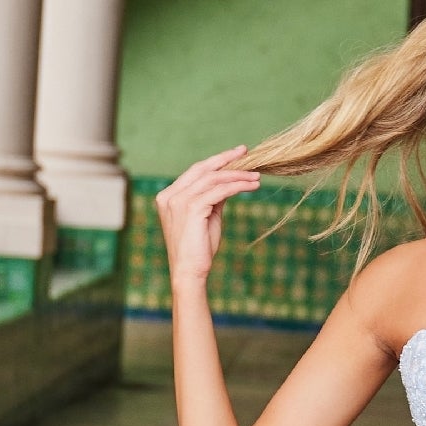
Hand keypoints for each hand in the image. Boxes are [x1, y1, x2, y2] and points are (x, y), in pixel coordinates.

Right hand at [155, 146, 260, 286]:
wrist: (189, 273)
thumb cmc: (198, 250)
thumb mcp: (207, 217)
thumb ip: (214, 198)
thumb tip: (229, 183)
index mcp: (169, 196)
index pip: (195, 172)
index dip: (216, 161)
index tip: (235, 154)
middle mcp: (170, 195)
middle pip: (202, 169)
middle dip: (225, 159)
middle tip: (245, 152)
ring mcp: (178, 201)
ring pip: (213, 179)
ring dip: (237, 175)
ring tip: (256, 176)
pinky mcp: (191, 208)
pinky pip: (219, 191)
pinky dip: (237, 186)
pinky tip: (251, 186)